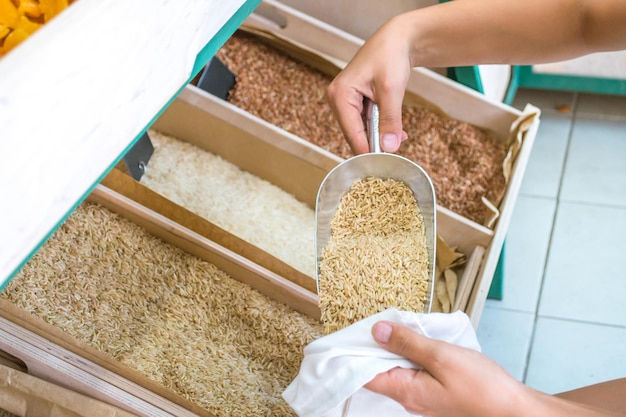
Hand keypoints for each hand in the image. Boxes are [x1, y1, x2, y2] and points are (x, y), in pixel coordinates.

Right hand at [327, 15, 411, 154]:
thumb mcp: (391, 89)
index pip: (352, 134)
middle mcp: (337, 100)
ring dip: (380, 135)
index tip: (385, 162)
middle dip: (375, 143)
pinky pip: (365, 123)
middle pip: (354, 135)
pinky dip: (380, 128)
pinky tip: (395, 129)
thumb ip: (390, 120)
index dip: (368, 150)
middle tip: (397, 148)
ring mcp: (344, 102)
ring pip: (361, 131)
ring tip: (400, 134)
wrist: (397, 40)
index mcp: (339, 95)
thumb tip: (389, 148)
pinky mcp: (354, 103)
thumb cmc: (390, 56)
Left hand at [365, 321, 528, 416]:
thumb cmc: (483, 388)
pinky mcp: (437, 393)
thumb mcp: (442, 357)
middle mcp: (410, 398)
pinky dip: (414, 355)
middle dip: (377, 345)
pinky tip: (422, 341)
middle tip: (381, 320)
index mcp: (405, 392)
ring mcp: (424, 397)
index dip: (355, 353)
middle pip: (380, 370)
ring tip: (402, 326)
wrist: (515, 411)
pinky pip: (415, 372)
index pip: (365, 375)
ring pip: (399, 369)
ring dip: (398, 348)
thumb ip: (408, 343)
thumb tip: (377, 331)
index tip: (353, 331)